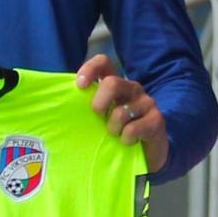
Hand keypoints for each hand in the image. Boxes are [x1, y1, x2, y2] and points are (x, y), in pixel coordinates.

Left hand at [76, 54, 167, 172]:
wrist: (148, 153)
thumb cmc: (118, 131)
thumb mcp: (101, 116)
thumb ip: (87, 105)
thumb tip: (60, 103)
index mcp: (116, 84)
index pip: (103, 62)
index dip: (90, 69)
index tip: (80, 86)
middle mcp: (132, 88)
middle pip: (112, 83)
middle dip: (99, 103)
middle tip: (98, 117)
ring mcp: (146, 103)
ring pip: (121, 112)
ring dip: (112, 129)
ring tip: (115, 135)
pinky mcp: (156, 120)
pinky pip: (132, 129)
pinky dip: (125, 139)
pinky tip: (128, 142)